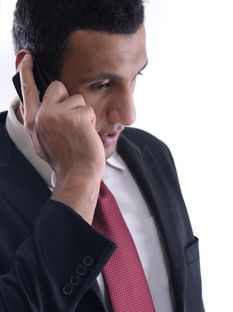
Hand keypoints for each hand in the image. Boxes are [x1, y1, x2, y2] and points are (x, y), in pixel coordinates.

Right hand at [19, 54, 104, 221]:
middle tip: (71, 120)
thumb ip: (37, 121)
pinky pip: (88, 109)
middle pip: (57, 86)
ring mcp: (58, 115)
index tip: (27, 57)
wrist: (77, 174)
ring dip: (82, 114)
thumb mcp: (40, 141)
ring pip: (77, 99)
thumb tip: (31, 105)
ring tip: (79, 133)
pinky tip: (86, 135)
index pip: (28, 91)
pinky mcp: (76, 117)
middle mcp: (42, 116)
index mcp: (32, 122)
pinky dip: (91, 121)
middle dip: (68, 98)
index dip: (26, 72)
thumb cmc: (63, 159)